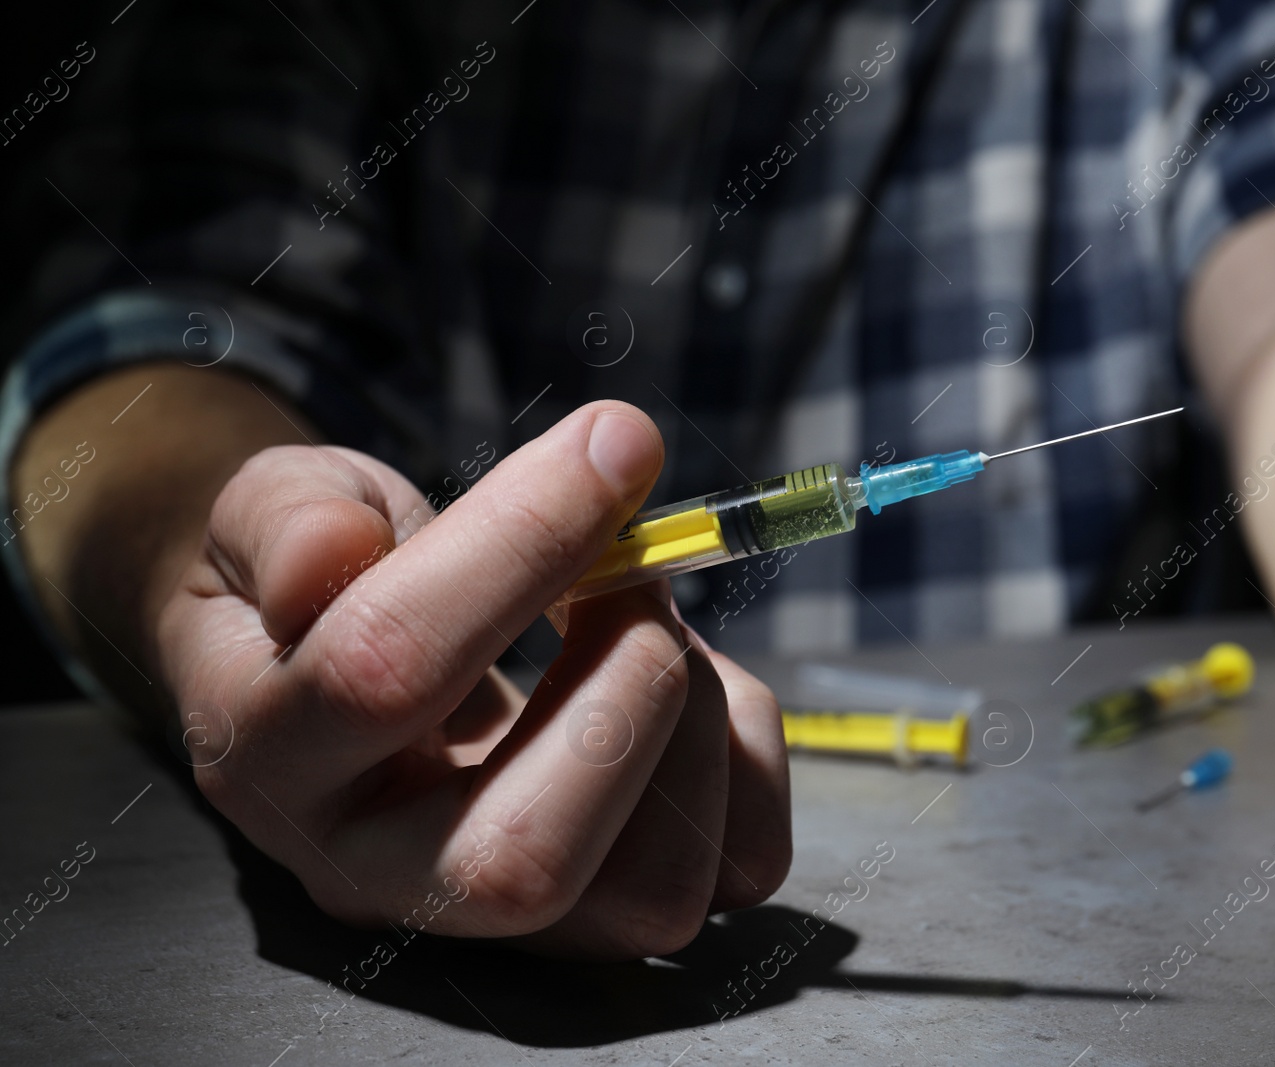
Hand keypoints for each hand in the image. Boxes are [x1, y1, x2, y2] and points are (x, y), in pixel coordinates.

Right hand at [156, 401, 790, 958]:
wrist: (343, 668)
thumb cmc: (326, 579)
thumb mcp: (276, 511)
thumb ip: (290, 519)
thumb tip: (334, 553)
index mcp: (272, 756)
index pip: (390, 671)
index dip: (521, 541)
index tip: (612, 446)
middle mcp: (378, 874)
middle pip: (524, 864)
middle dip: (627, 686)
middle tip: (635, 572)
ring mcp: (504, 916)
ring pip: (653, 890)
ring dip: (700, 717)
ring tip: (652, 618)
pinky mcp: (614, 911)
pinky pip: (737, 866)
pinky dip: (747, 748)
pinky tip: (686, 677)